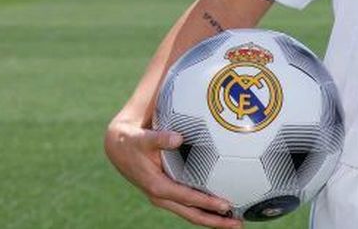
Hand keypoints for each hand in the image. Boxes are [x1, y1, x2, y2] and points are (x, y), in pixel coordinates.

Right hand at [104, 118, 241, 228]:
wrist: (118, 148)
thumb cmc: (132, 142)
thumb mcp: (142, 138)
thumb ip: (159, 138)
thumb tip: (178, 138)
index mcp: (157, 186)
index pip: (187, 198)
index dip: (206, 202)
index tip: (226, 205)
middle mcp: (162, 196)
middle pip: (192, 214)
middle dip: (215, 221)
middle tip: (238, 224)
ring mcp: (166, 196)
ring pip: (193, 213)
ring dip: (214, 219)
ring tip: (236, 222)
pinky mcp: (170, 192)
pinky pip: (190, 205)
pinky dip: (206, 208)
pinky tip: (223, 207)